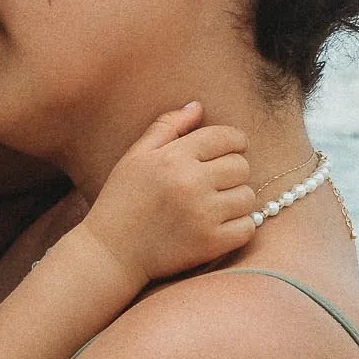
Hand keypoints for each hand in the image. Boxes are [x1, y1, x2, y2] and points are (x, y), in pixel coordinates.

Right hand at [82, 105, 253, 285]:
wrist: (110, 253)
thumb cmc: (121, 200)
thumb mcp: (135, 156)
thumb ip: (167, 126)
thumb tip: (198, 106)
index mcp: (173, 157)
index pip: (226, 137)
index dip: (235, 140)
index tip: (232, 148)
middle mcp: (190, 183)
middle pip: (241, 166)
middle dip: (233, 170)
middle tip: (216, 181)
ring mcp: (203, 215)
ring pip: (247, 196)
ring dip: (236, 199)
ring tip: (215, 204)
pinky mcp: (210, 244)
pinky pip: (248, 228)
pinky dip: (239, 227)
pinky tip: (220, 225)